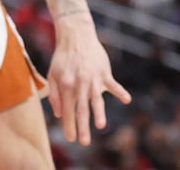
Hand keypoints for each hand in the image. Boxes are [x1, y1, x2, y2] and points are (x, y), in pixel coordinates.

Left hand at [45, 15, 130, 145]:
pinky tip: (126, 100)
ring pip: (96, 98)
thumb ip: (55, 95)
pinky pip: (113, 84)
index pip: (67, 109)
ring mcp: (92, 78)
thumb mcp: (53, 74)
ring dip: (98, 112)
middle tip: (83, 142)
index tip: (71, 139)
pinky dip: (120, 92)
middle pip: (81, 108)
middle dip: (82, 126)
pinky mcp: (104, 72)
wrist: (76, 36)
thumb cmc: (63, 57)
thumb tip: (58, 114)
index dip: (69, 124)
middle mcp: (79, 82)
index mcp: (66, 84)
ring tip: (100, 126)